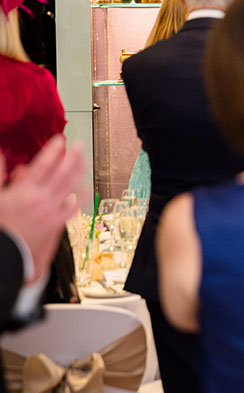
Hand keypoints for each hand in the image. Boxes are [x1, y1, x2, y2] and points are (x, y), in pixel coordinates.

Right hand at [0, 136, 87, 282]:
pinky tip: (86, 188)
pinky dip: (81, 197)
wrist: (5, 251)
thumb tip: (0, 154)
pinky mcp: (56, 223)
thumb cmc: (0, 224)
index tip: (59, 140)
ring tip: (84, 160)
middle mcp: (41, 199)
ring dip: (79, 171)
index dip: (53, 150)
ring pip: (71, 187)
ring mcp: (51, 211)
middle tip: (79, 145)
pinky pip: (73, 208)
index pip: (44, 164)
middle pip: (62, 172)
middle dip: (72, 156)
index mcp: (24, 191)